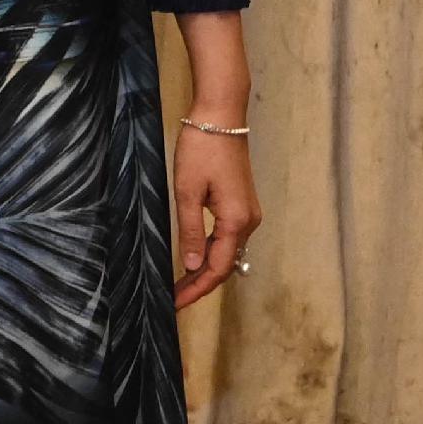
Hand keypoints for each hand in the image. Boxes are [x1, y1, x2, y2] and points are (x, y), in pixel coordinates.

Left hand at [171, 122, 259, 306]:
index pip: (218, 268)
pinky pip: (228, 239)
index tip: (176, 303)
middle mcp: (248, 222)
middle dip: (200, 285)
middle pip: (226, 265)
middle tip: (174, 300)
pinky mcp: (242, 206)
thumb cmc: (201, 151)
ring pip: (227, 253)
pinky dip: (211, 254)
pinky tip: (193, 260)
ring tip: (180, 285)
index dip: (198, 289)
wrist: (220, 120)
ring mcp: (248, 214)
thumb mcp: (187, 191)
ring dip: (205, 271)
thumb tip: (192, 265)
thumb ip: (190, 229)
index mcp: (236, 221)